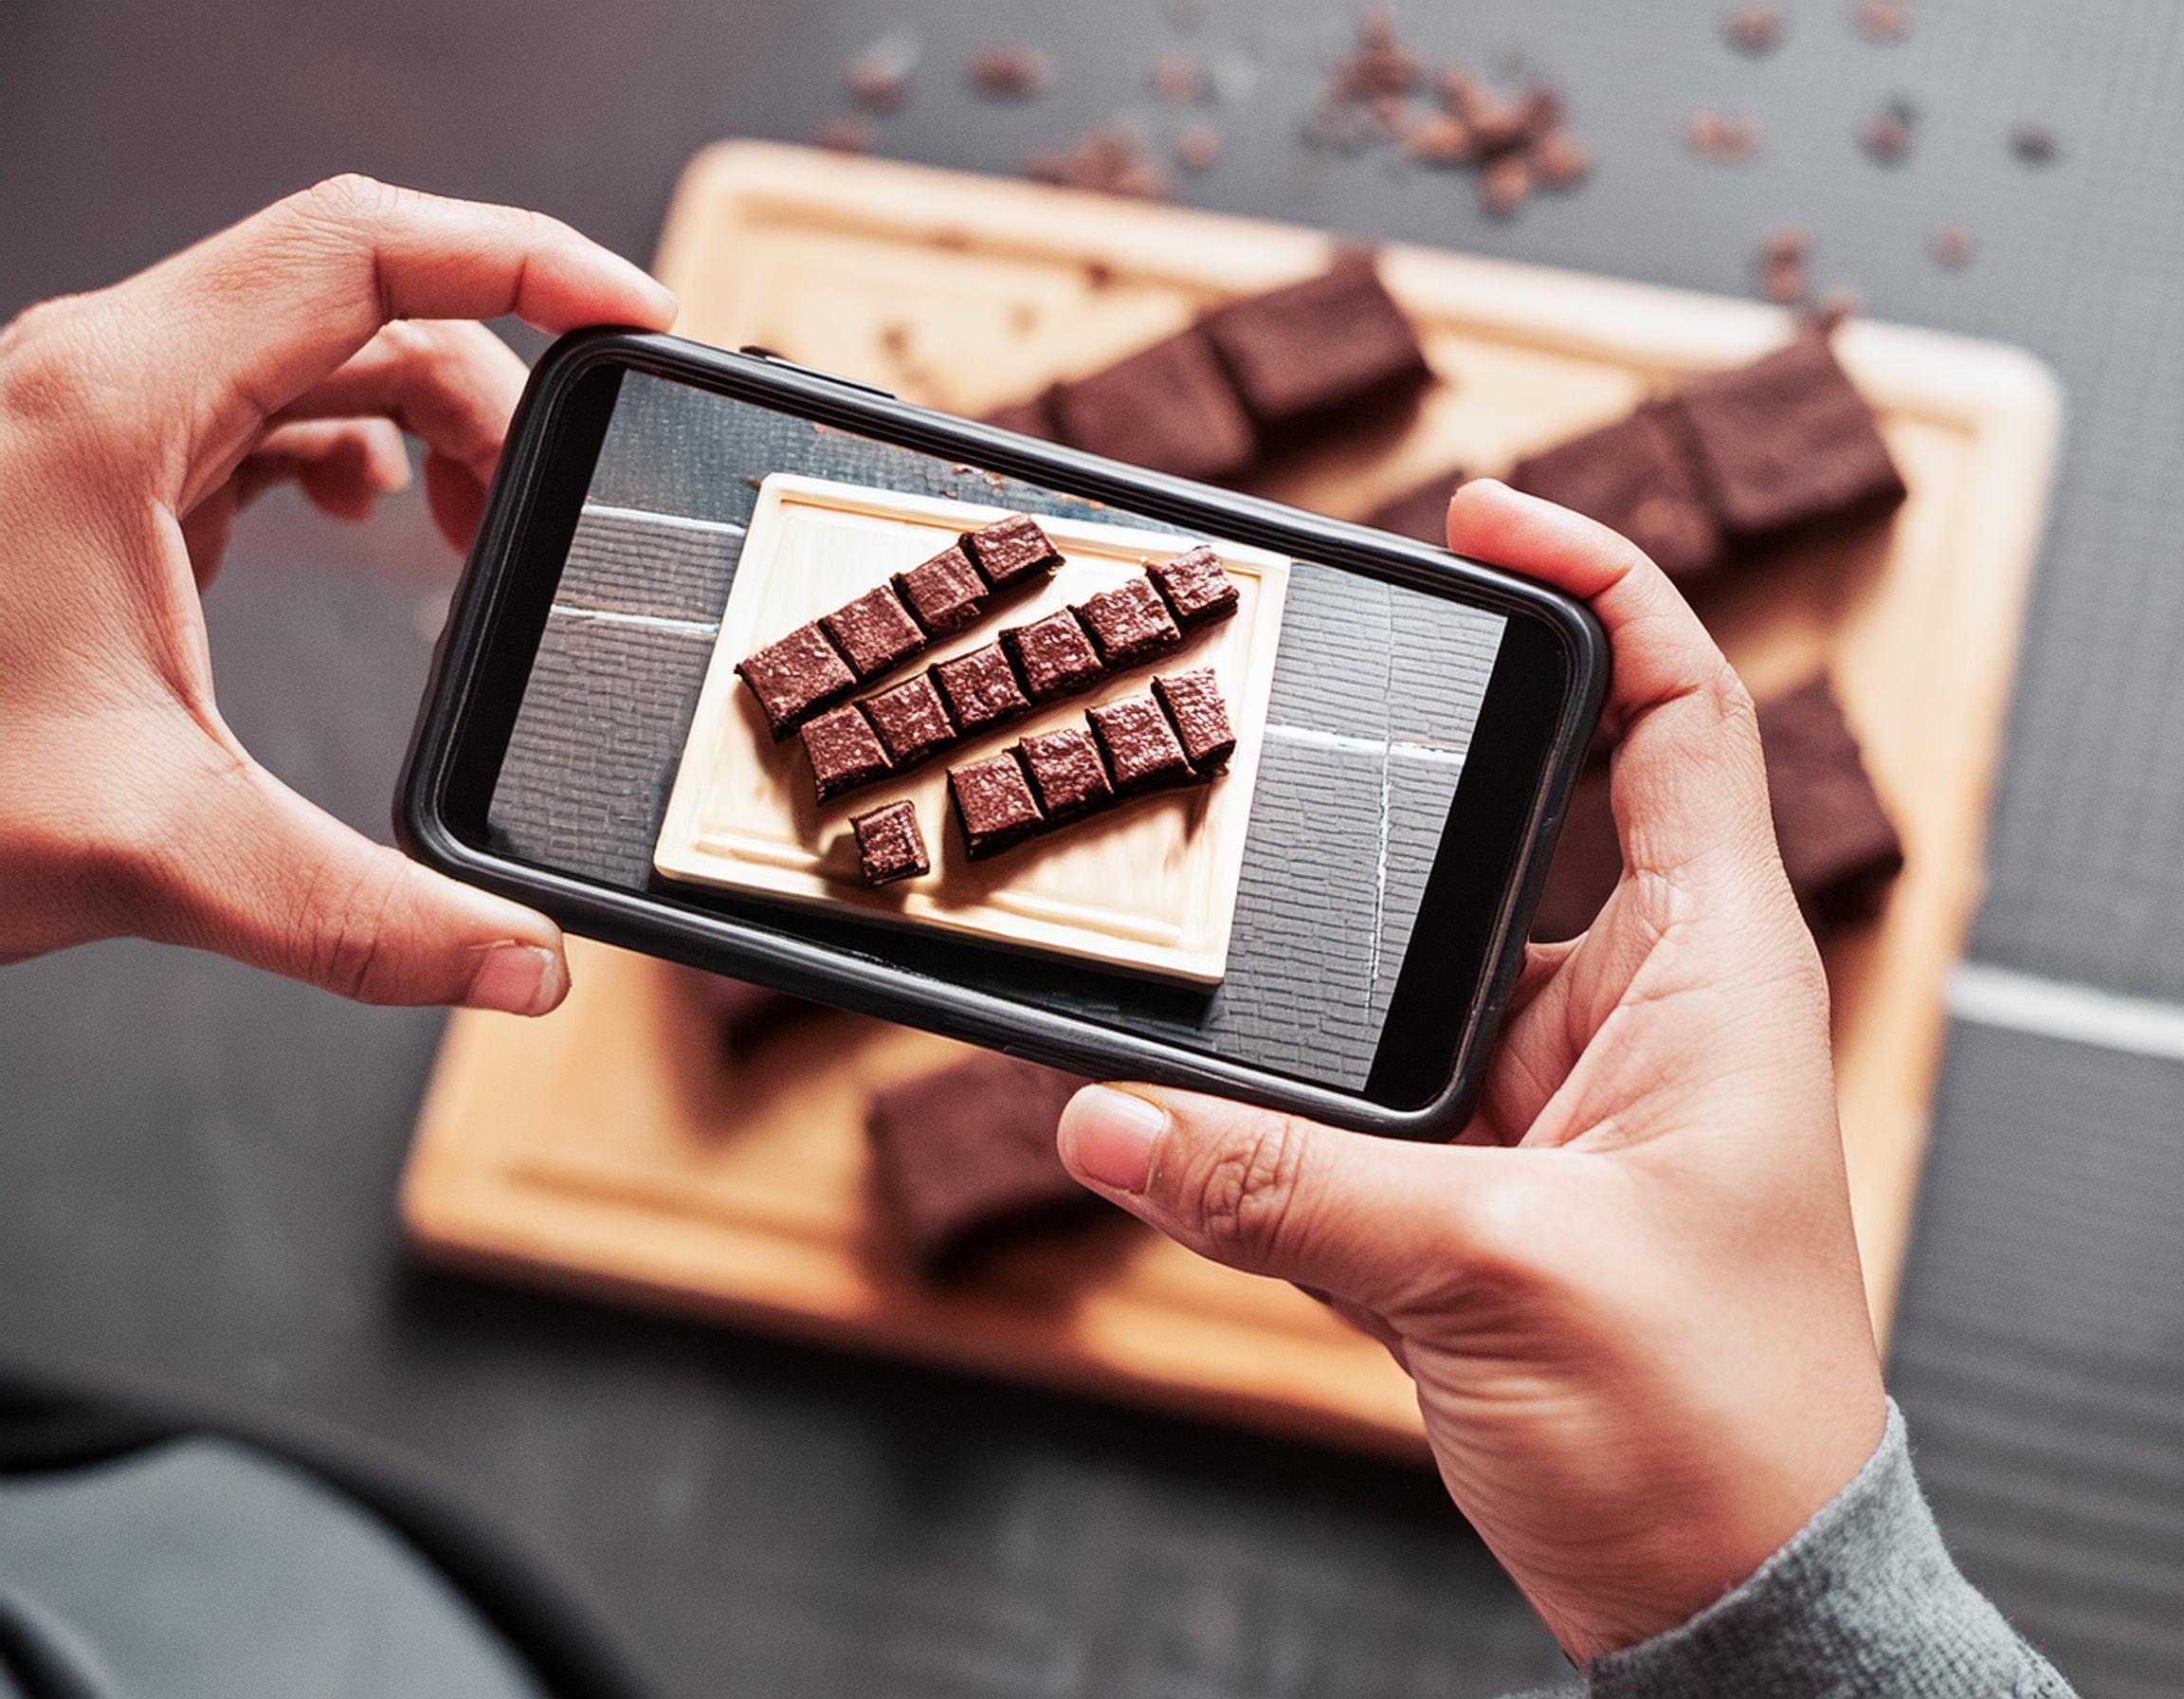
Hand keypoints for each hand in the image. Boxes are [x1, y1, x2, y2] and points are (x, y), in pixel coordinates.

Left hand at [0, 177, 676, 1009]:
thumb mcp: (153, 850)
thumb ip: (364, 918)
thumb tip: (524, 967)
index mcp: (114, 402)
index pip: (361, 249)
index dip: (522, 258)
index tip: (631, 317)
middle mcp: (101, 377)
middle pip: (359, 302)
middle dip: (487, 391)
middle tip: (546, 516)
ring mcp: (93, 417)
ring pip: (312, 352)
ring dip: (421, 421)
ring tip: (469, 529)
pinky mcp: (93, 473)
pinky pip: (258, 406)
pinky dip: (346, 446)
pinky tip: (363, 517)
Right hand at [1058, 479, 1887, 1661]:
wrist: (1719, 1592)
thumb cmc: (1706, 1429)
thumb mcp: (1490, 1274)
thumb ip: (1280, 1189)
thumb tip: (1102, 1122)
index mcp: (1714, 971)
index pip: (1683, 710)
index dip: (1605, 581)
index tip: (1489, 512)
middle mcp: (1641, 1004)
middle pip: (1531, 805)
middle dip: (1418, 749)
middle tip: (1290, 681)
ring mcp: (1558, 1087)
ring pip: (1431, 950)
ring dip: (1340, 929)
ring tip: (1225, 870)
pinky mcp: (1488, 1172)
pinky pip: (1376, 1080)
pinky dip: (1296, 1069)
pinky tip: (1212, 1073)